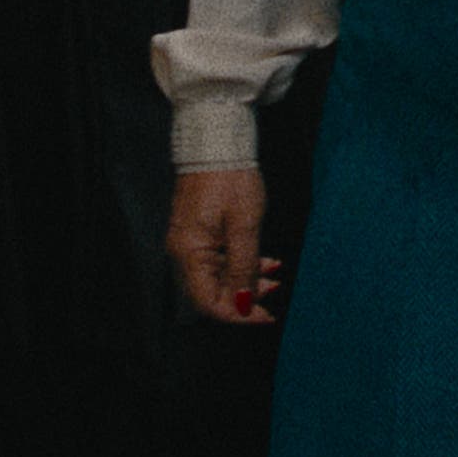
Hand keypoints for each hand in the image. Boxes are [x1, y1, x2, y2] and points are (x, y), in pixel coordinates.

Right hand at [166, 167, 283, 323]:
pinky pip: (218, 259)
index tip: (264, 316)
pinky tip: (265, 261)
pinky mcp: (198, 231)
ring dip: (246, 280)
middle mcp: (183, 251)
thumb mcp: (245, 226)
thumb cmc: (230, 178)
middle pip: (211, 291)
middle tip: (274, 294)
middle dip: (244, 298)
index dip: (236, 314)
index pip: (207, 302)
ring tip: (275, 276)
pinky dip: (241, 263)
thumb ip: (244, 268)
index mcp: (189, 252)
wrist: (218, 141)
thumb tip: (243, 303)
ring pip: (217, 276)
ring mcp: (189, 240)